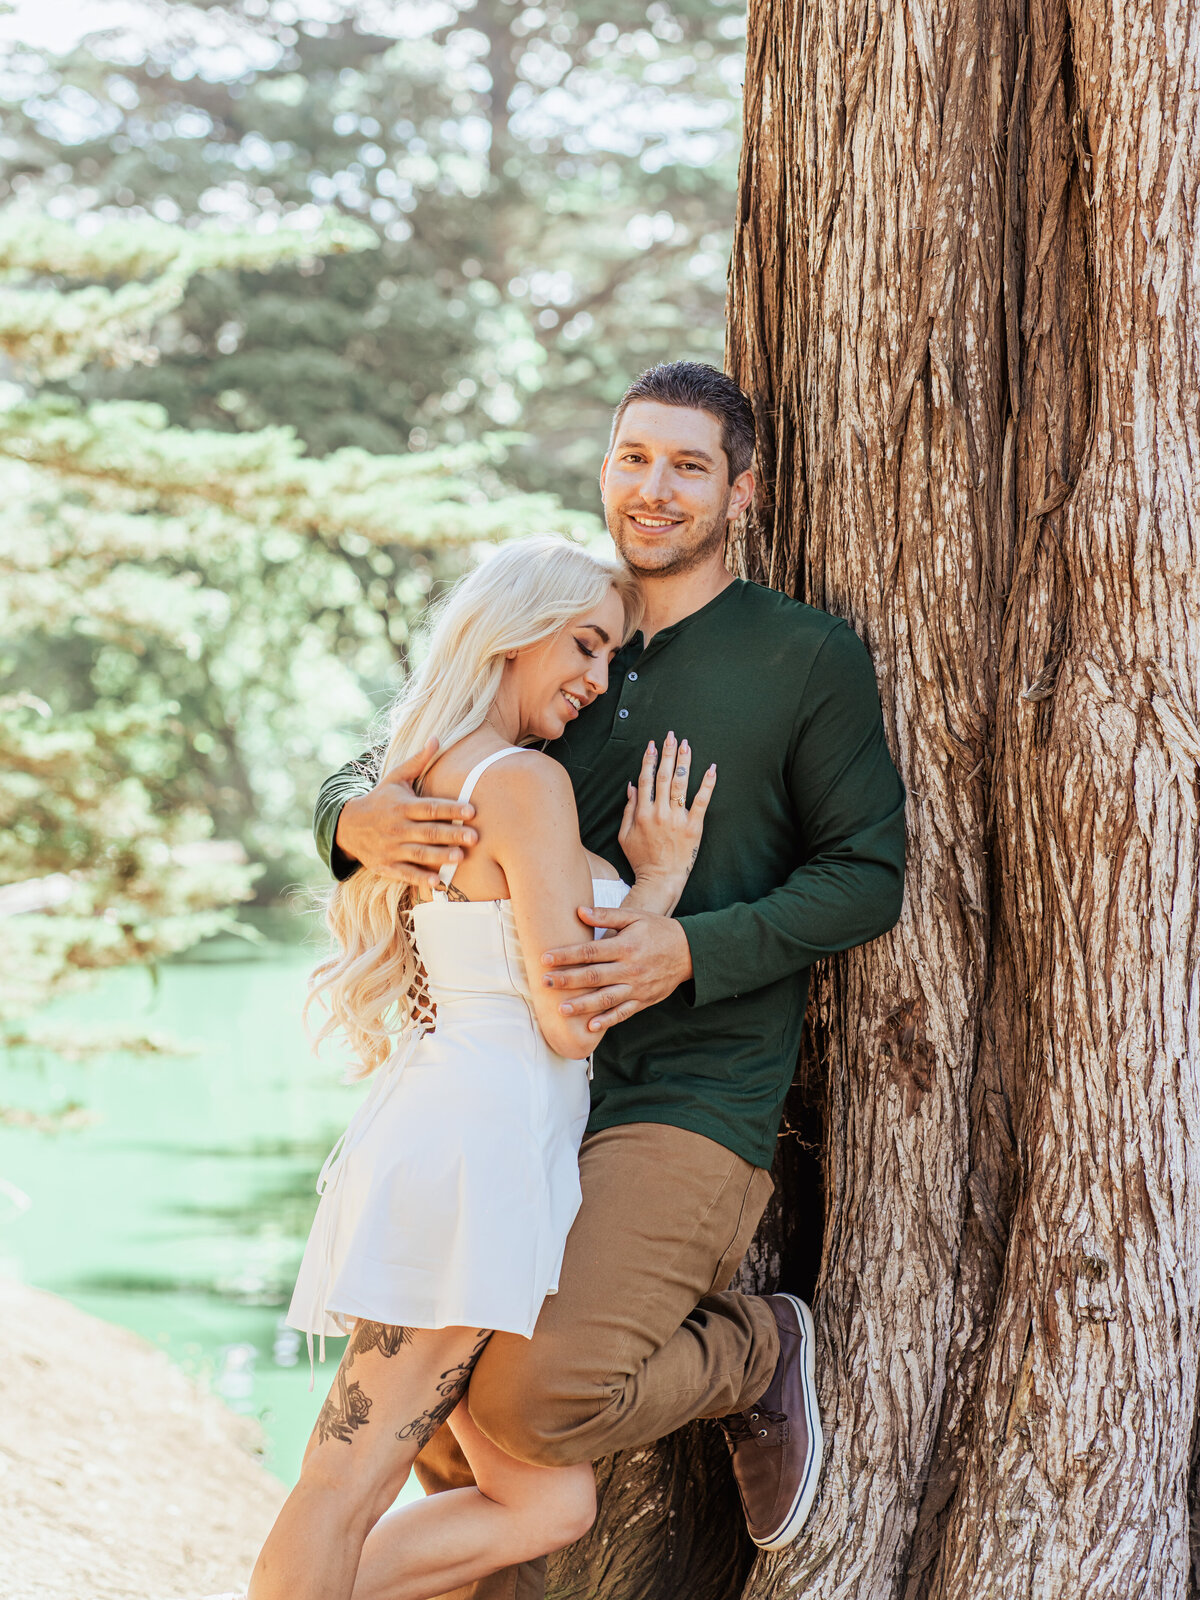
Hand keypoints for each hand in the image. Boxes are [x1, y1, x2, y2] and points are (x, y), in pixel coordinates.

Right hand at [334, 737, 478, 890]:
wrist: (348, 826)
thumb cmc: (381, 799)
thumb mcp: (396, 778)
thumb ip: (418, 762)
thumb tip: (437, 738)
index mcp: (403, 806)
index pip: (430, 807)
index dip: (451, 809)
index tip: (472, 810)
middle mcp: (397, 827)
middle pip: (428, 832)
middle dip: (452, 834)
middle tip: (475, 837)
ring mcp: (391, 848)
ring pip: (419, 853)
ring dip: (440, 856)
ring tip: (461, 857)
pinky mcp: (386, 865)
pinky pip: (406, 873)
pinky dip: (421, 879)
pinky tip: (439, 883)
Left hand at [540, 907, 693, 1030]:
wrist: (689, 951)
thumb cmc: (657, 930)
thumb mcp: (634, 917)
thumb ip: (607, 916)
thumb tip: (579, 911)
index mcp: (626, 946)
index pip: (590, 951)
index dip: (566, 955)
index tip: (545, 958)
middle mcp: (630, 969)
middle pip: (593, 976)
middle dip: (567, 980)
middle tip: (544, 983)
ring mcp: (637, 987)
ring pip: (606, 998)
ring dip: (582, 1005)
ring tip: (561, 1009)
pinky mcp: (643, 1001)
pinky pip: (623, 1013)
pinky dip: (607, 1020)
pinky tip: (590, 1026)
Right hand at [618, 733, 715, 901]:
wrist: (660, 879)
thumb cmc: (641, 859)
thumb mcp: (624, 835)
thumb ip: (627, 809)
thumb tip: (631, 786)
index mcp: (642, 813)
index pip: (646, 779)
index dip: (649, 760)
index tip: (652, 745)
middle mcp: (659, 813)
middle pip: (663, 776)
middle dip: (667, 753)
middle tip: (671, 736)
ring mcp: (677, 818)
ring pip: (680, 783)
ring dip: (683, 761)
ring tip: (686, 744)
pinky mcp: (694, 826)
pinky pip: (702, 801)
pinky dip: (707, 783)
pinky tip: (712, 769)